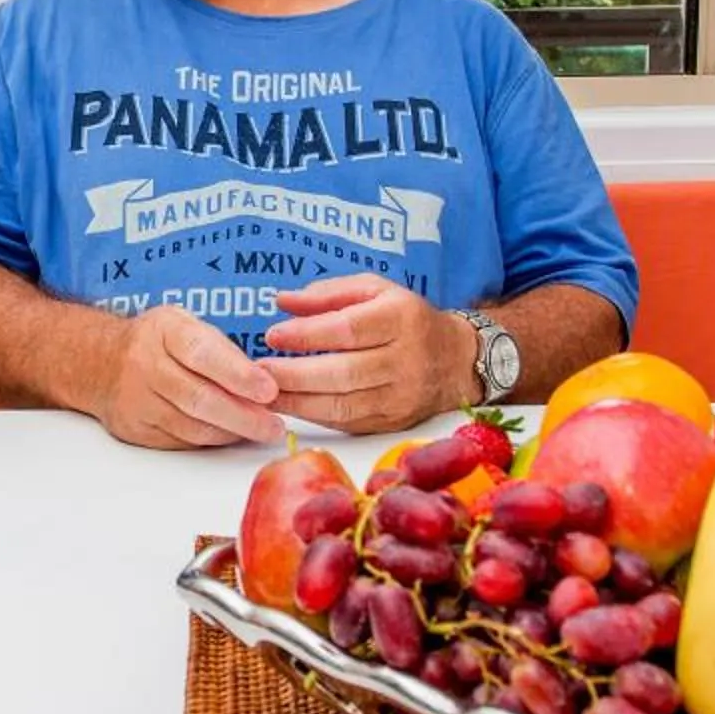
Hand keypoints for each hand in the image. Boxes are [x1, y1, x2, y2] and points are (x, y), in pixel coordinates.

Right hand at [90, 306, 285, 449]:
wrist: (100, 362)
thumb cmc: (159, 343)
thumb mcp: (186, 325)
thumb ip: (221, 349)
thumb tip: (265, 381)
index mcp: (165, 330)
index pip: (203, 354)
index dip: (239, 375)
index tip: (270, 390)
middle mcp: (146, 364)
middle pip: (199, 398)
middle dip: (243, 415)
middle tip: (274, 426)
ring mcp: (137, 400)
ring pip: (192, 425)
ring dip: (232, 431)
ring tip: (261, 431)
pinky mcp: (135, 428)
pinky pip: (181, 440)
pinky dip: (211, 439)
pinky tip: (230, 433)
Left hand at [255, 275, 474, 433]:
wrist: (456, 361)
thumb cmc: (406, 318)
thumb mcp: (375, 291)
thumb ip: (329, 293)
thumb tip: (281, 301)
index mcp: (401, 318)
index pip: (348, 329)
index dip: (307, 334)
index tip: (272, 335)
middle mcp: (405, 360)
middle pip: (343, 373)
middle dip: (294, 375)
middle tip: (258, 372)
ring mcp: (401, 396)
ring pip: (343, 404)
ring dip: (297, 402)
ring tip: (263, 394)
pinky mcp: (393, 422)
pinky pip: (347, 422)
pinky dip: (313, 416)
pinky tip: (288, 406)